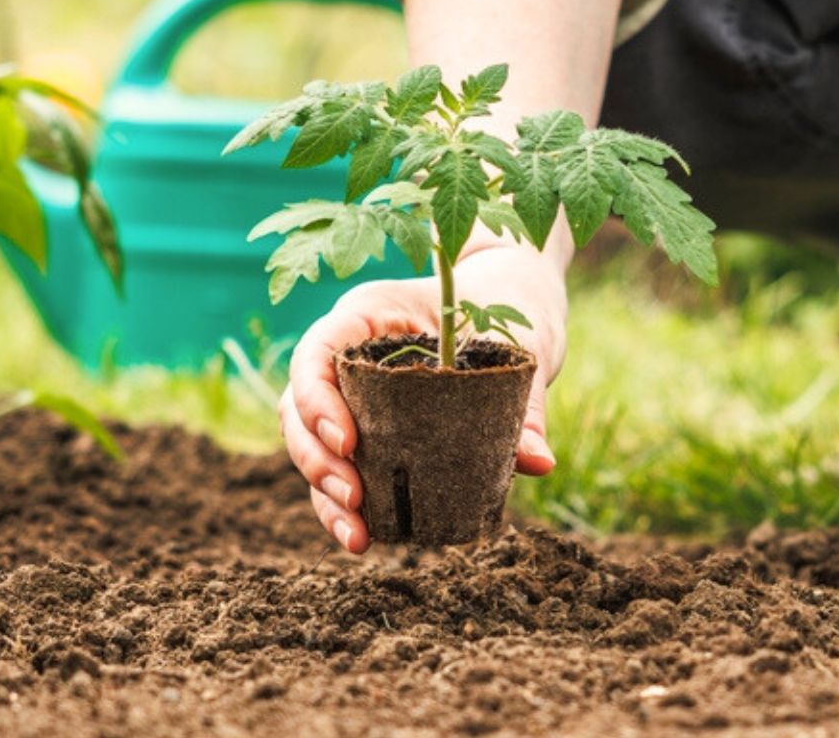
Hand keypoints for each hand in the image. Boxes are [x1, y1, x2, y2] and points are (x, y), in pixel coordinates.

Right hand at [280, 243, 568, 552]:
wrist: (509, 299)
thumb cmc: (504, 307)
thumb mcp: (518, 344)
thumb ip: (524, 402)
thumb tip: (539, 463)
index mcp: (369, 313)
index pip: (317, 352)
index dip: (318, 399)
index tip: (349, 442)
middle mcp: (347, 352)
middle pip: (299, 406)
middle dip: (316, 458)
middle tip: (354, 498)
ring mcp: (350, 391)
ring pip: (310, 442)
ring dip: (323, 492)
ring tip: (356, 535)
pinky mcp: (367, 426)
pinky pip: (340, 464)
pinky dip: (343, 503)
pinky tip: (364, 538)